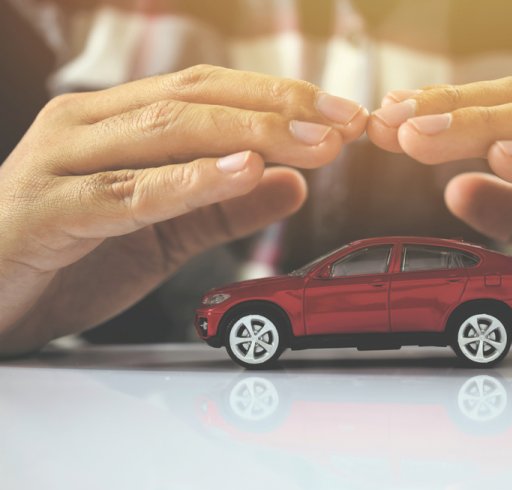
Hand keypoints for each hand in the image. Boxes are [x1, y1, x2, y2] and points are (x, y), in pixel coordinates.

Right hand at [0, 64, 367, 354]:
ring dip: (250, 136)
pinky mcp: (49, 210)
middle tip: (344, 123)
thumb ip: (223, 207)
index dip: (280, 97)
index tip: (343, 116)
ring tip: (313, 145)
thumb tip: (294, 184)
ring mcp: (62, 162)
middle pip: (195, 98)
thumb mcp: (163, 233)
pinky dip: (187, 181)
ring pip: (167, 132)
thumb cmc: (65, 258)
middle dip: (279, 109)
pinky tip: (240, 173)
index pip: (209, 90)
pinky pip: (127, 192)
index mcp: (114, 121)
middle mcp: (87, 125)